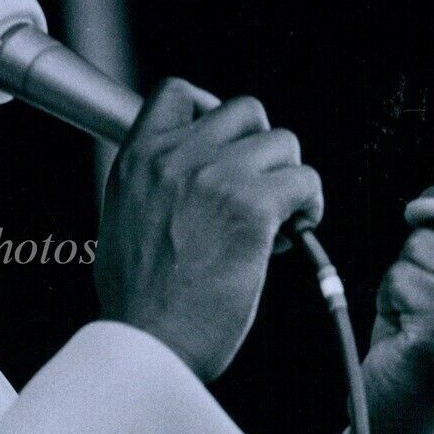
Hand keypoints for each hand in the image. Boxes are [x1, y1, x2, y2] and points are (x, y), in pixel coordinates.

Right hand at [96, 78, 324, 381]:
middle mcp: (173, 157)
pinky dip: (309, 207)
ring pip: (284, 142)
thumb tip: (191, 181)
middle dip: (262, 148)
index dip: (211, 109)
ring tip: (275, 222)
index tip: (226, 144)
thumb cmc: (139, 303)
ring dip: (288, 180)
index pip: (177, 92)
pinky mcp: (252, 206)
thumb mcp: (123, 223)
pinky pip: (306, 181)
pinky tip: (290, 237)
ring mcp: (214, 176)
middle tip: (258, 191)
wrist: (147, 342)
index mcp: (136, 160)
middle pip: (245, 109)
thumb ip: (154, 187)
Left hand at [363, 187, 433, 433]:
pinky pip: (399, 278)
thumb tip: (427, 203)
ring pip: (419, 247)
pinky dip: (390, 303)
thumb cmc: (426, 336)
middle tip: (433, 308)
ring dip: (405, 283)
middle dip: (425, 258)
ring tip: (422, 323)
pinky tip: (409, 336)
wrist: (409, 414)